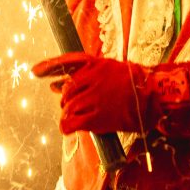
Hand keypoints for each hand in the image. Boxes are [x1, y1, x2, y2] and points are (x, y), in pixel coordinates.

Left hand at [32, 53, 189, 136]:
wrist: (154, 97)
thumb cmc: (134, 84)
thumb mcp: (111, 70)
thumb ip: (84, 75)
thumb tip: (54, 83)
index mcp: (96, 64)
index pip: (66, 62)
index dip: (49, 66)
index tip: (34, 71)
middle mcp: (92, 79)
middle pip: (66, 90)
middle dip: (67, 99)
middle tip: (76, 105)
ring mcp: (93, 98)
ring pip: (67, 107)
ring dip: (69, 113)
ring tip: (80, 116)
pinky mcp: (96, 117)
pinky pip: (71, 123)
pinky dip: (66, 126)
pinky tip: (69, 127)